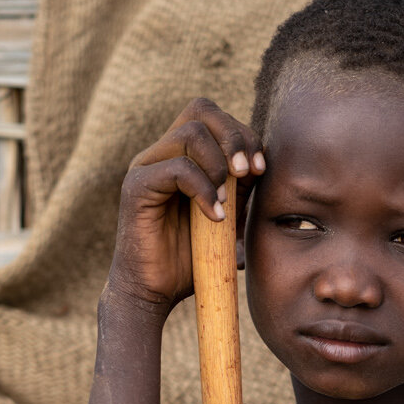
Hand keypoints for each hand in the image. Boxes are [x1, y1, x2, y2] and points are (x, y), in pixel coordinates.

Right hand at [104, 98, 263, 313]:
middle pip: (202, 110)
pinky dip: (204, 190)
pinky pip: (178, 167)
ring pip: (191, 133)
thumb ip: (241, 191)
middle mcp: (161, 153)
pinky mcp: (136, 186)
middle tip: (247, 172)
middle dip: (234, 136)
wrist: (153, 293)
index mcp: (181, 155)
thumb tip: (266, 165)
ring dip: (218, 164)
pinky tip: (214, 217)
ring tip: (226, 200)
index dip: (244, 135)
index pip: (215, 118)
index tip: (260, 170)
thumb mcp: (227, 220)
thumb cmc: (189, 260)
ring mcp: (146, 166)